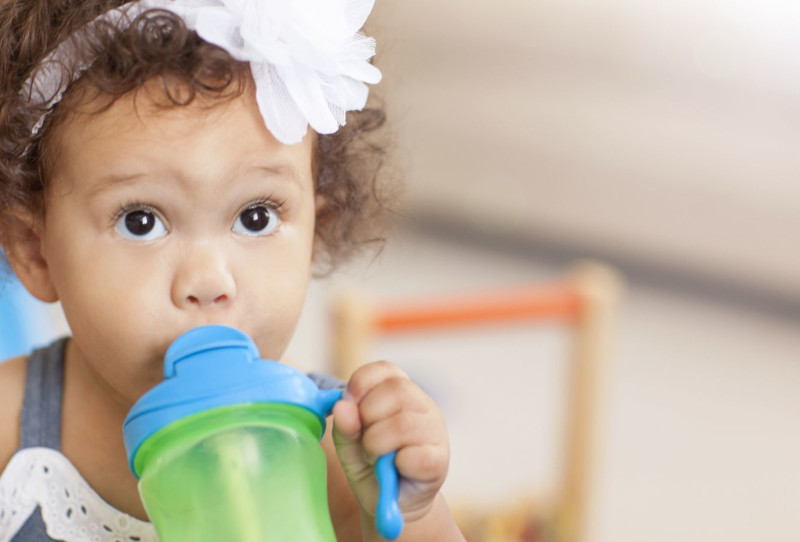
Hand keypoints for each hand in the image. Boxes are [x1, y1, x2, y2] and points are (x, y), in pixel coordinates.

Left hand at [332, 361, 449, 525]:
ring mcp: (435, 432)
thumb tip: (342, 407)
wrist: (392, 504)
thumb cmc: (372, 466)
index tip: (348, 403)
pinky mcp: (439, 461)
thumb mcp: (349, 445)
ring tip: (374, 457)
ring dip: (376, 444)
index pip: (385, 369)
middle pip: (397, 390)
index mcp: (401, 393)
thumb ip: (344, 427)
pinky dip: (395, 464)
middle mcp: (423, 406)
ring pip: (403, 423)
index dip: (361, 382)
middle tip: (363, 438)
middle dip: (368, 415)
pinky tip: (394, 470)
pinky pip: (414, 455)